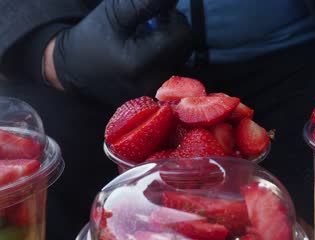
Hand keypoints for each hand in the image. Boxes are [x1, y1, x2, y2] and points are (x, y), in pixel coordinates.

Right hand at [48, 0, 191, 104]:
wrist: (74, 73)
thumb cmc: (92, 39)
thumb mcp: (114, 13)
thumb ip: (144, 3)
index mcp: (141, 62)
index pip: (182, 34)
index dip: (173, 17)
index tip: (157, 14)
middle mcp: (152, 83)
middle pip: (185, 49)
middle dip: (173, 31)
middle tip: (151, 26)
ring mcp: (155, 95)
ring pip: (181, 61)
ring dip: (170, 46)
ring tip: (146, 42)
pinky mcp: (156, 101)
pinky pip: (175, 75)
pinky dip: (166, 61)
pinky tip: (147, 57)